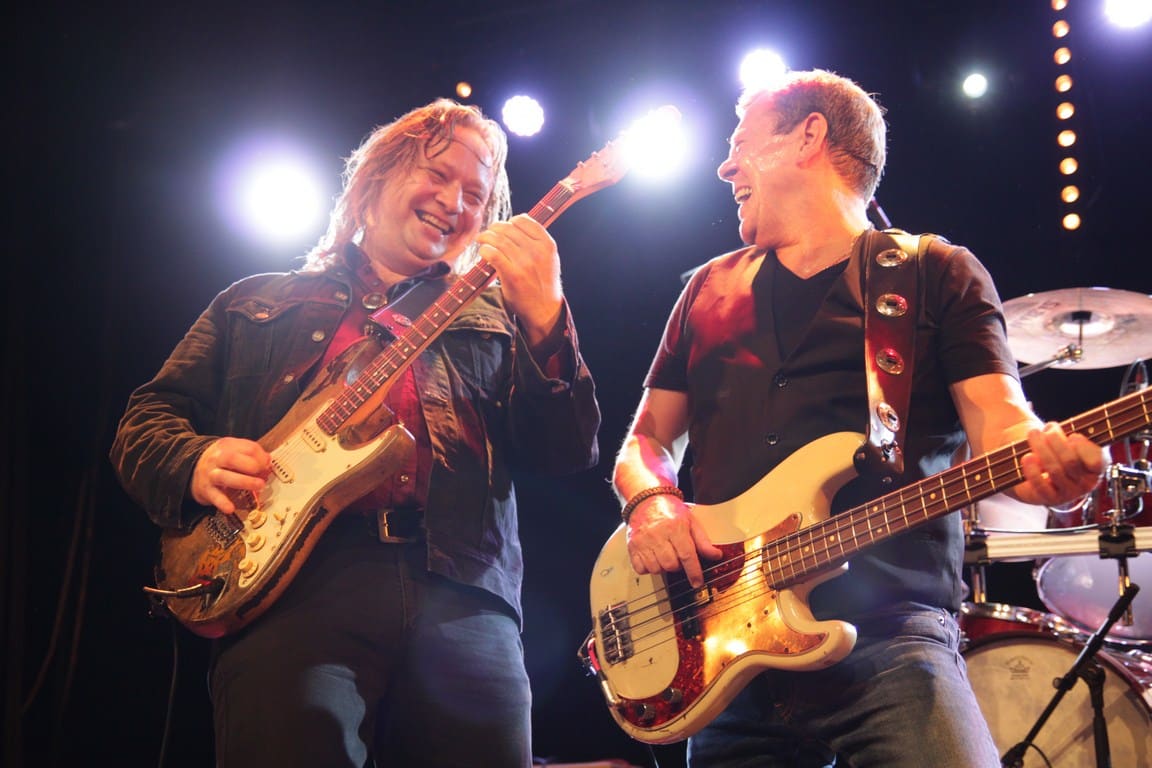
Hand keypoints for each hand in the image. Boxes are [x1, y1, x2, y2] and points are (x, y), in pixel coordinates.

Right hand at [190, 437, 270, 515]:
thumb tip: (268, 462)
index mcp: (228, 446)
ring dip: (244, 482)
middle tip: (263, 475)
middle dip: (252, 466)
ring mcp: (210, 474)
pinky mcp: (205, 489)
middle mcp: (217, 458)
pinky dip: (223, 503)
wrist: (192, 468)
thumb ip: (252, 454)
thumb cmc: (221, 461)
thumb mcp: (234, 451)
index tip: (268, 466)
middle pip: (233, 458)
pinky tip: (231, 508)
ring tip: (259, 486)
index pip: (248, 448)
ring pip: (225, 476)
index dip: (262, 458)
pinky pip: (214, 496)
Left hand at [475, 214, 562, 346]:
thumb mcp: (549, 258)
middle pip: (508, 228)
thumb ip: (538, 240)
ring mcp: (525, 263)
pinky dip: (484, 250)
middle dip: (494, 228)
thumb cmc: (543, 283)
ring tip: (481, 240)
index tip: (503, 228)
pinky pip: (493, 254)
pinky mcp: (512, 275)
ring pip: (498, 240)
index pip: (524, 220)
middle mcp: (537, 251)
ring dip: (486, 237)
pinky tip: (483, 252)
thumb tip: (519, 219)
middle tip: (488, 233)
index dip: (510, 221)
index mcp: (548, 244)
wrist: (544, 309)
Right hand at [625, 495, 723, 587]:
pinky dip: (648, 568)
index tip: (697, 582)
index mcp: (675, 527)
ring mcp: (642, 541)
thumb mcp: (691, 521)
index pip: (686, 555)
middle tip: (678, 555)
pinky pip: (641, 569)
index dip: (693, 571)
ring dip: (663, 567)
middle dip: (678, 565)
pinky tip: (653, 557)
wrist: (646, 499)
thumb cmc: (670, 510)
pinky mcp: (632, 546)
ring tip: (665, 555)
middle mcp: (657, 534)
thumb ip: (703, 541)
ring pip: (656, 569)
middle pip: (671, 565)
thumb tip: (715, 555)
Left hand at [1014, 422, 1106, 506]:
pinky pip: (1040, 485)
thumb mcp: (1067, 437)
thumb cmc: (1055, 448)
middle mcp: (1085, 484)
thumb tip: (1053, 429)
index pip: (1096, 461)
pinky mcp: (1047, 498)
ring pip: (1054, 469)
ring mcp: (1067, 494)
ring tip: (1033, 434)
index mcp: (1096, 468)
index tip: (1072, 436)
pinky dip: (1032, 469)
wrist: (1034, 466)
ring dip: (1041, 448)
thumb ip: (1069, 433)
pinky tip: (1027, 457)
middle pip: (1070, 461)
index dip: (1083, 447)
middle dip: (1056, 440)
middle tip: (1047, 429)